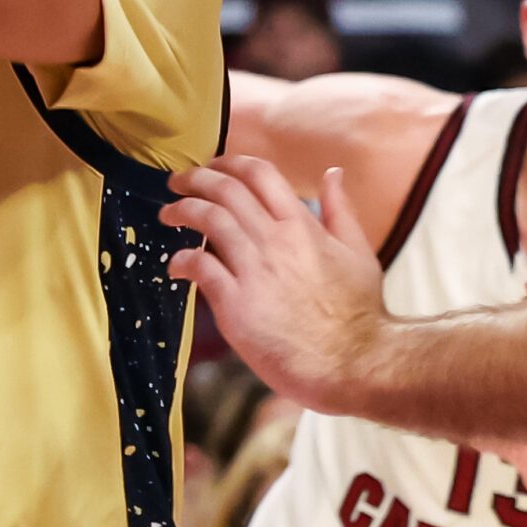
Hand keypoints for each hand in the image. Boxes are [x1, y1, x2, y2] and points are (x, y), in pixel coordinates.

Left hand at [162, 157, 388, 413]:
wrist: (353, 362)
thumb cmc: (359, 313)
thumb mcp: (359, 252)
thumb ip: (341, 210)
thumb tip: (333, 173)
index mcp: (302, 225)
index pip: (259, 174)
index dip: (230, 163)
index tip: (212, 167)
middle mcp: (275, 239)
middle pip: (226, 190)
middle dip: (195, 179)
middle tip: (177, 182)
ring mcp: (254, 271)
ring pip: (209, 220)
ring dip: (182, 210)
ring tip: (168, 214)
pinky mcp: (237, 305)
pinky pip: (201, 269)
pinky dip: (182, 260)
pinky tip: (175, 265)